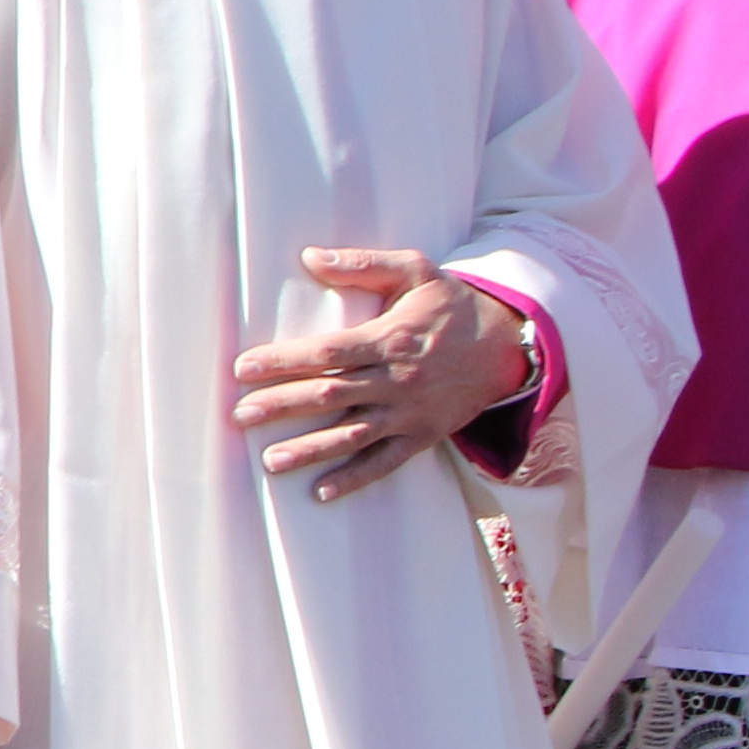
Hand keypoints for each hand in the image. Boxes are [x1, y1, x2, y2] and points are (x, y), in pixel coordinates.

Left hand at [229, 249, 532, 502]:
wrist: (507, 345)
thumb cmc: (451, 305)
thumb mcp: (416, 271)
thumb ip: (364, 263)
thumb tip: (311, 257)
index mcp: (390, 339)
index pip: (328, 351)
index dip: (284, 360)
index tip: (244, 367)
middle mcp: (397, 379)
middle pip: (331, 394)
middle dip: (283, 405)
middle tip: (241, 415)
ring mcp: (410, 412)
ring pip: (352, 434)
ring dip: (310, 450)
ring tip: (270, 461)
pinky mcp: (423, 436)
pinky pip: (386, 462)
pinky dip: (355, 478)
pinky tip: (322, 491)